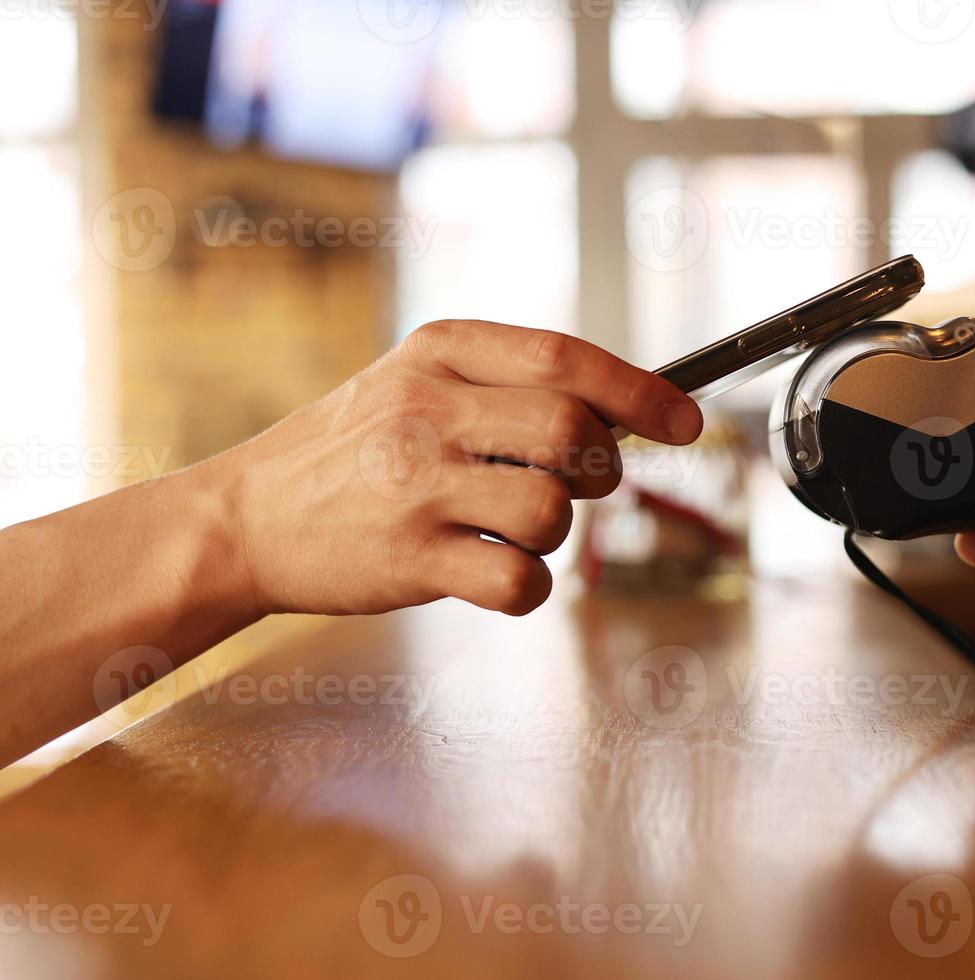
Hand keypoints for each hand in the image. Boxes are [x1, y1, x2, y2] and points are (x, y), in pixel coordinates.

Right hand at [208, 320, 702, 617]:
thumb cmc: (352, 450)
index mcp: (439, 353)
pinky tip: (496, 575)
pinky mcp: (408, 558)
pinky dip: (528, 588)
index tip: (685, 423)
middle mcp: (426, 410)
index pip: (565, 358)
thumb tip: (627, 406)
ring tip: (509, 528)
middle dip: (598, 466)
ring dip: (555, 531)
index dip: (641, 392)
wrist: (244, 517)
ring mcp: (414, 485)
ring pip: (552, 508)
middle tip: (574, 482)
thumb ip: (508, 382)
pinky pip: (518, 579)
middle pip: (572, 430)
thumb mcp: (415, 381)